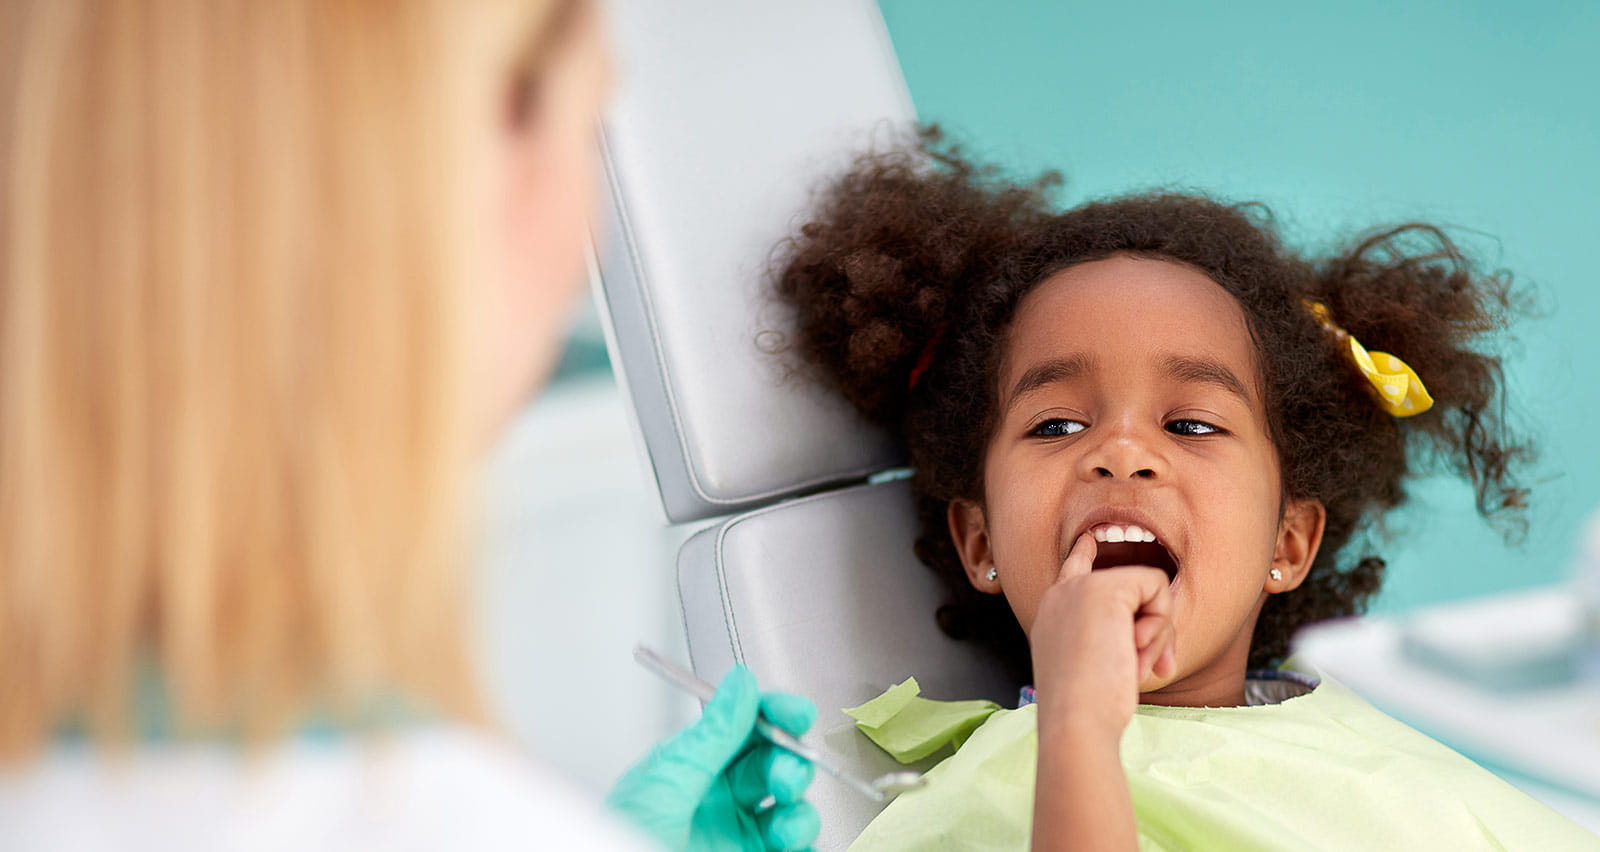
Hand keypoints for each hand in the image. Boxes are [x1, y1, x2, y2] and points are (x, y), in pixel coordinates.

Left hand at [607, 665, 819, 850]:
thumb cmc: (618, 841)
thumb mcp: (665, 781)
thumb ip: (711, 735)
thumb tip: (741, 684)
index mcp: (689, 769)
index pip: (741, 728)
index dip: (773, 715)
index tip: (796, 712)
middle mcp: (714, 802)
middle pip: (772, 766)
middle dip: (790, 765)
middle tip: (784, 778)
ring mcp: (735, 838)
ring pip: (790, 810)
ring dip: (799, 811)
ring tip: (785, 824)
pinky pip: (795, 850)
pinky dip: (806, 845)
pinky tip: (794, 846)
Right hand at [1029, 532, 1176, 740]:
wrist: (1077, 719)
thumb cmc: (1086, 708)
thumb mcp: (1092, 666)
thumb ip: (1108, 639)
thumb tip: (1148, 631)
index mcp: (1053, 612)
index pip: (1070, 569)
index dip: (1083, 553)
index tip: (1088, 540)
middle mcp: (1063, 593)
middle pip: (1128, 587)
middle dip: (1151, 628)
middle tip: (1148, 667)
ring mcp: (1083, 587)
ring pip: (1148, 590)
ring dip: (1155, 634)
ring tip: (1133, 664)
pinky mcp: (1107, 587)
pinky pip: (1157, 587)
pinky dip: (1159, 625)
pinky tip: (1136, 650)